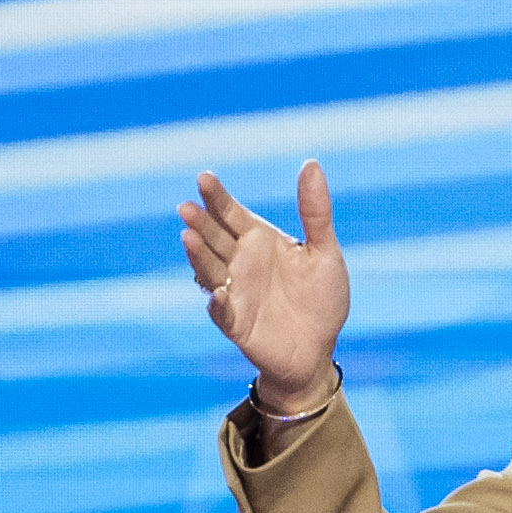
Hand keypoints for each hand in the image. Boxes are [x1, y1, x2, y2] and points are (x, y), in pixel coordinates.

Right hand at [181, 163, 345, 415]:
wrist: (318, 349)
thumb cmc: (321, 298)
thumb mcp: (324, 251)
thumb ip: (315, 211)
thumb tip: (311, 163)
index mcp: (258, 240)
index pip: (231, 213)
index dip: (217, 197)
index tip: (204, 178)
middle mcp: (240, 262)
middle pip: (214, 237)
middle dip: (200, 223)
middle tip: (187, 208)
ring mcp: (234, 292)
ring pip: (209, 270)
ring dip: (198, 256)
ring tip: (188, 238)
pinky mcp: (235, 323)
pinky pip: (222, 311)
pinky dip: (218, 303)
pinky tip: (218, 292)